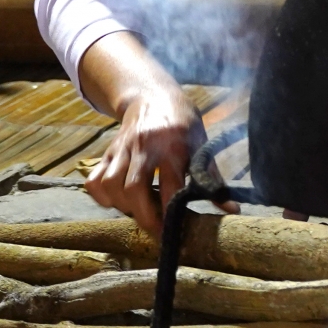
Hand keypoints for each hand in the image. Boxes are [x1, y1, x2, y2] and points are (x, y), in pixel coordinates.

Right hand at [76, 31, 207, 233]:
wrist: (152, 95)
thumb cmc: (183, 122)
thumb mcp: (202, 143)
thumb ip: (212, 177)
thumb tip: (232, 208)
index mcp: (175, 146)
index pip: (171, 186)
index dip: (172, 213)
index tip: (177, 233)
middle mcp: (145, 147)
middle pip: (134, 189)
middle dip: (144, 217)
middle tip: (157, 232)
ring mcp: (123, 149)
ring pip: (111, 185)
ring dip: (123, 207)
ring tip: (140, 211)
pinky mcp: (107, 152)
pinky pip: (95, 180)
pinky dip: (102, 197)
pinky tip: (117, 200)